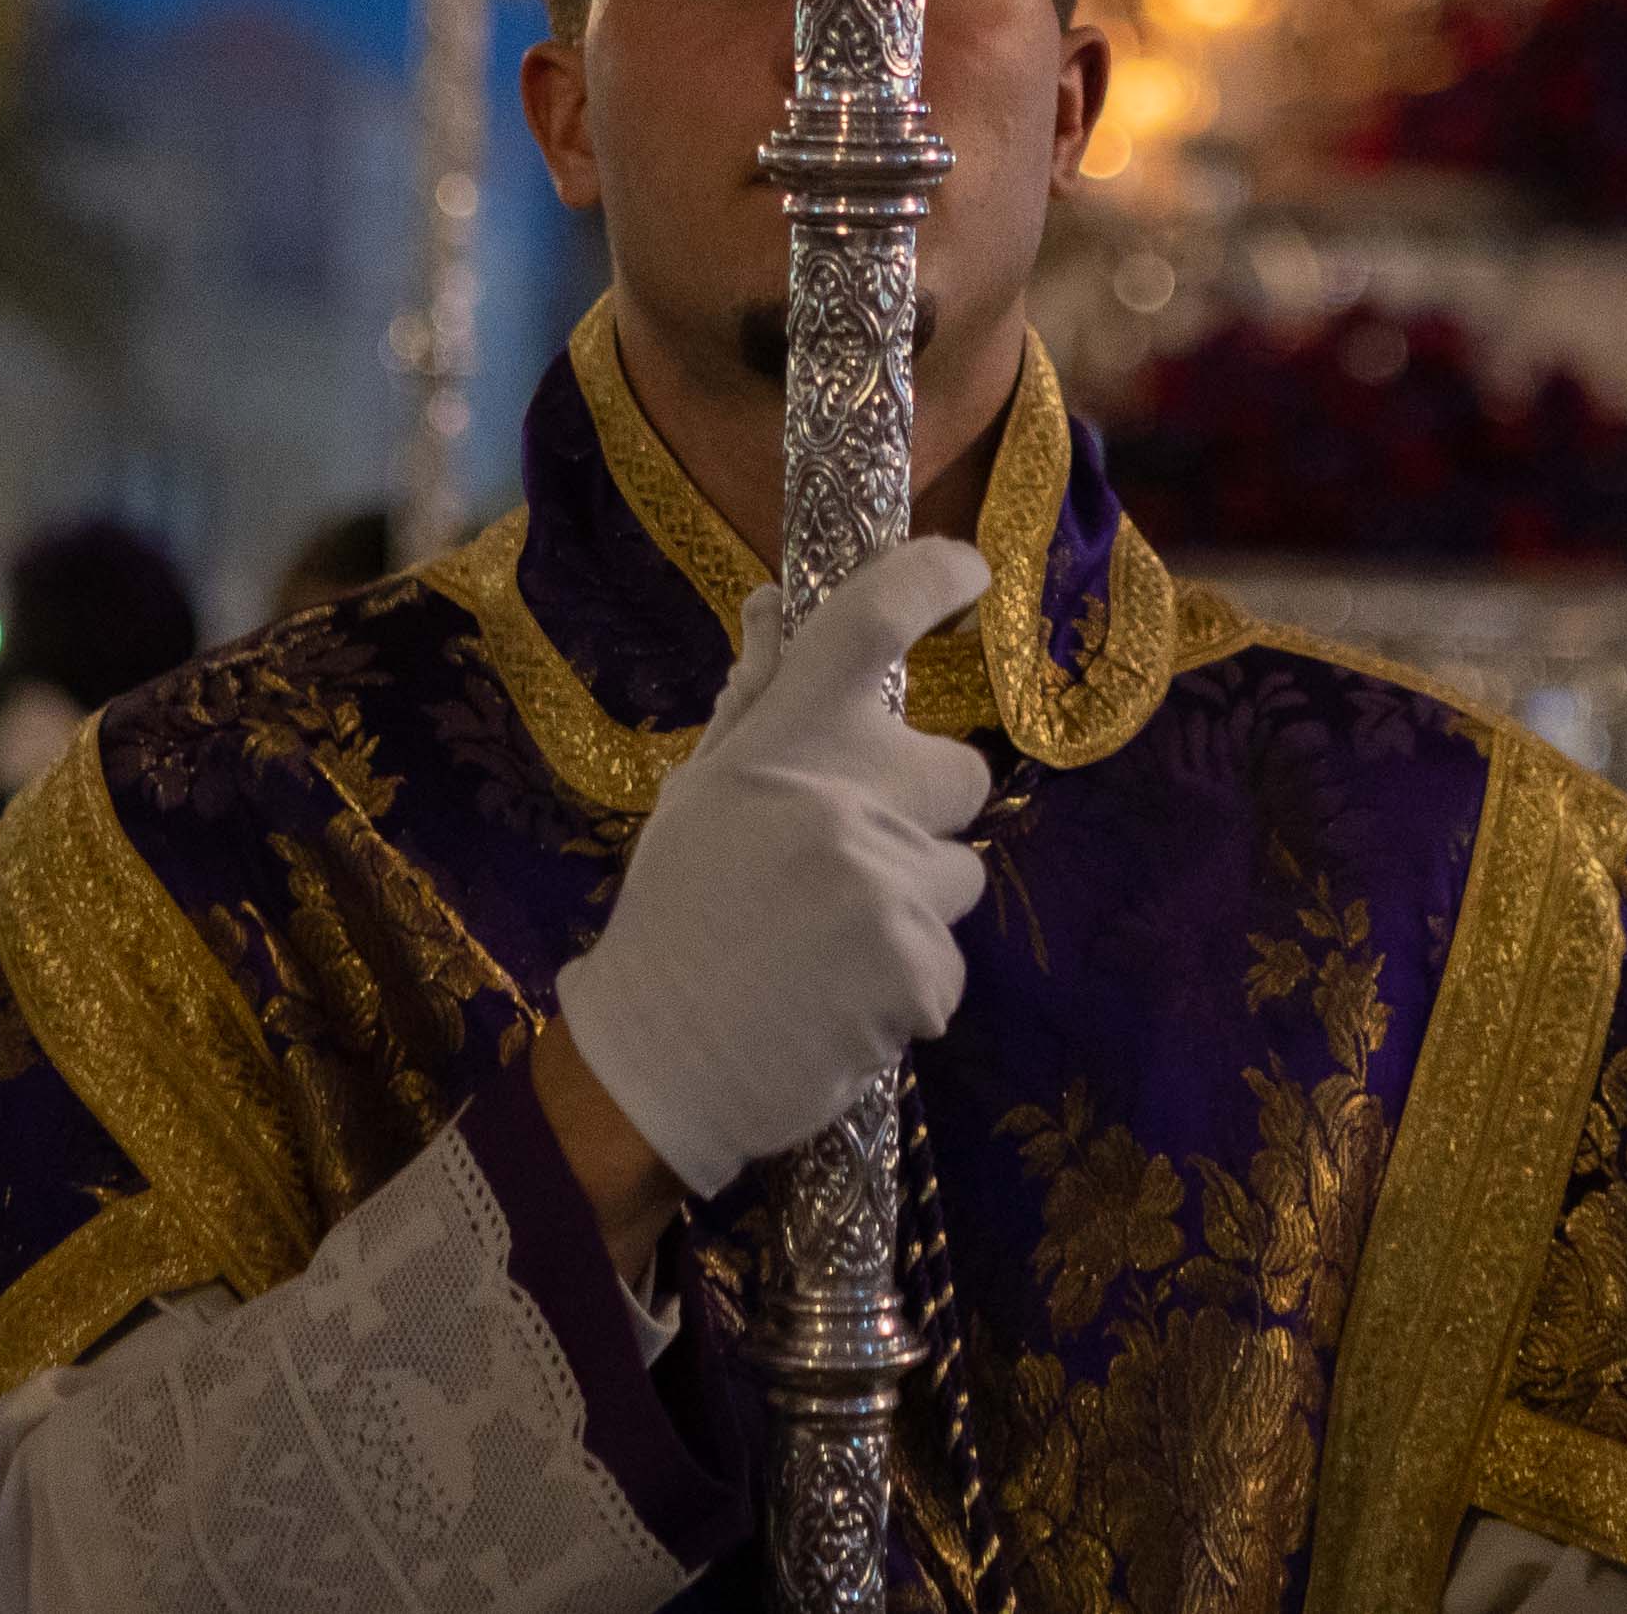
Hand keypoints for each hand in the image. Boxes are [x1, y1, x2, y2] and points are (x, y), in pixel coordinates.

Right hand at [551, 537, 992, 1204]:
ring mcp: (886, 881)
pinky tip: (842, 1001)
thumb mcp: (698, 794)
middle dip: (928, 813)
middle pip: (962, 772)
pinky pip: (948, 963)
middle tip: (857, 856)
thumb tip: (772, 603)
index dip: (932, 577)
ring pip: (958, 877)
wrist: (660, 1057)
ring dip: (914, 909)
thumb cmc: (675, 916)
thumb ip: (753, 703)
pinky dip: (907, 987)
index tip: (966, 568)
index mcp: (784, 742)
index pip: (870, 619)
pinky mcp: (918, 966)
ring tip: (834, 947)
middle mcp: (844, 794)